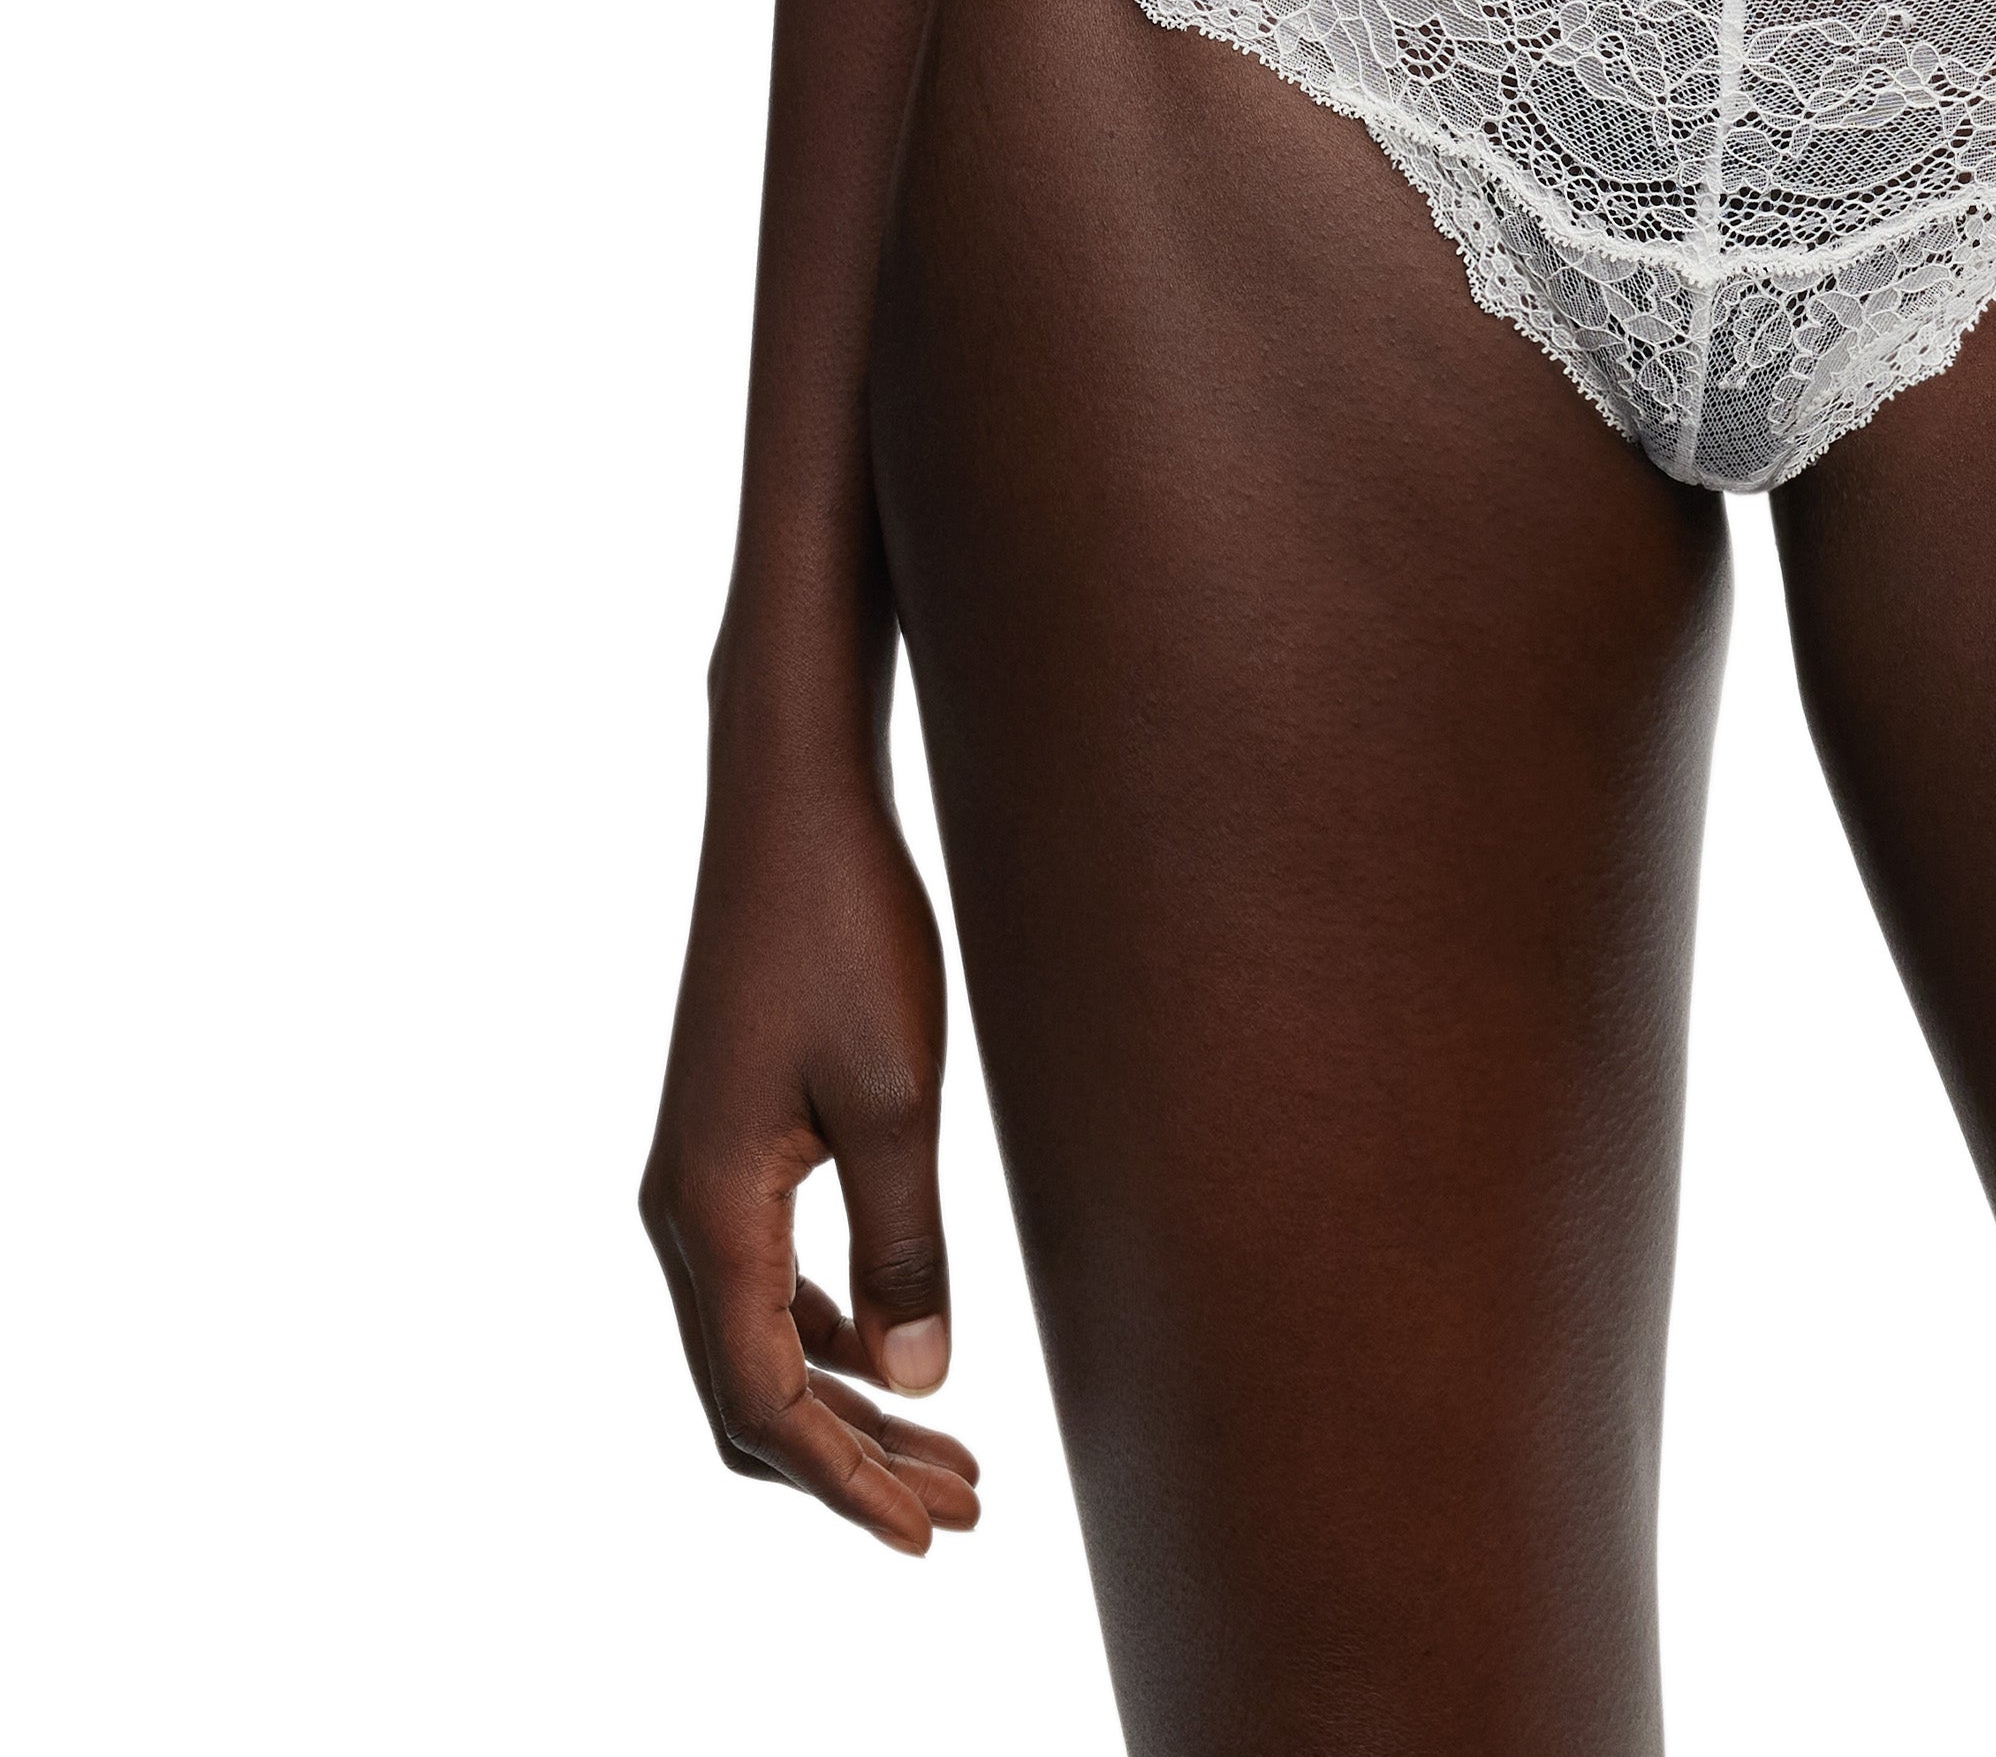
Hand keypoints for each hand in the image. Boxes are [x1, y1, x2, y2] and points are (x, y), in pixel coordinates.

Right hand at [641, 750, 982, 1554]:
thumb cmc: (847, 933)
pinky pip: (764, 1282)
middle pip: (750, 1396)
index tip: (927, 1538)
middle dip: (850, 1467)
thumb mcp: (899, 1096)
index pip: (765, 1402)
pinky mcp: (725, 1145)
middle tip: (962, 1514)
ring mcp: (695, 1178)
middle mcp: (680, 1212)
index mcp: (709, 1213)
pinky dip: (829, 1338)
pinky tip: (899, 1354)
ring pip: (757, 1343)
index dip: (844, 1485)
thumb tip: (923, 1384)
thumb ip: (906, 1244)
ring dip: (845, 1409)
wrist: (792, 808)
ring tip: (952, 1458)